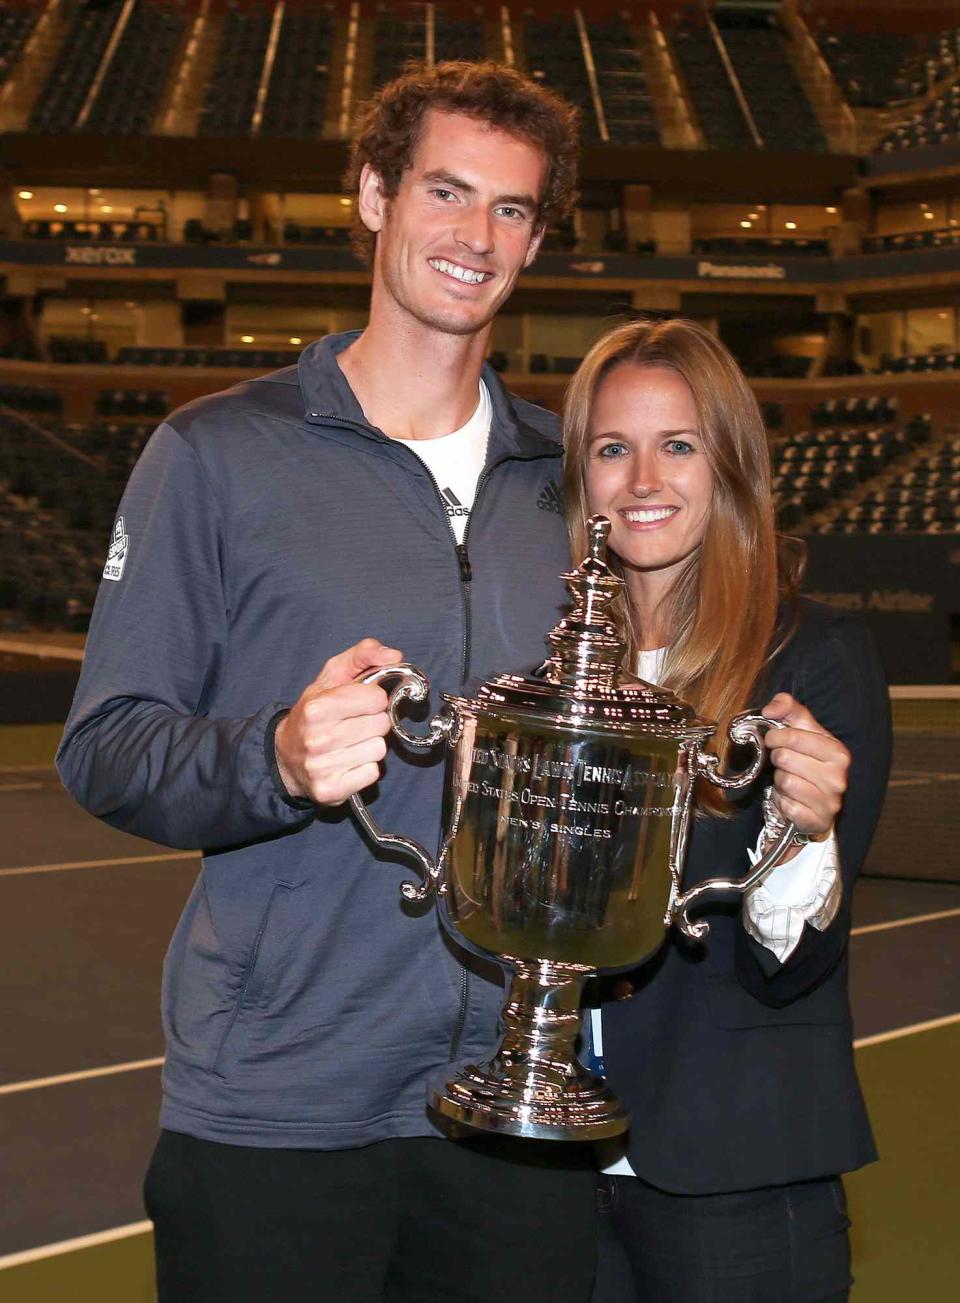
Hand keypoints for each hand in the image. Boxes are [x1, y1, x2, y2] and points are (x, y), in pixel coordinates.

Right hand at [274, 638, 401, 804]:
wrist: (285, 756)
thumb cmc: (313, 713)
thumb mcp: (330, 677)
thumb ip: (362, 656)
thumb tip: (394, 655)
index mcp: (317, 707)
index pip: (377, 699)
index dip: (372, 699)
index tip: (359, 703)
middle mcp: (318, 739)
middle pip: (381, 725)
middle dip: (373, 721)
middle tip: (353, 723)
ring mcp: (323, 767)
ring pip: (379, 749)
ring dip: (370, 744)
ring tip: (349, 742)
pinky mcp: (331, 790)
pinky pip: (372, 773)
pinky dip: (365, 767)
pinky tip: (347, 761)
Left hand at [760, 693, 849, 838]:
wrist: (818, 802)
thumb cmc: (809, 761)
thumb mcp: (803, 731)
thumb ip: (789, 709)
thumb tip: (771, 708)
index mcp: (838, 752)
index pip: (794, 737)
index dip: (775, 736)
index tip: (772, 739)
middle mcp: (838, 778)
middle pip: (785, 758)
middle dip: (777, 758)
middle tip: (782, 761)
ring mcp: (830, 802)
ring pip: (784, 782)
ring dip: (779, 780)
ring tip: (788, 779)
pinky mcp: (817, 821)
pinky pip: (786, 805)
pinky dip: (781, 801)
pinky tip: (790, 798)